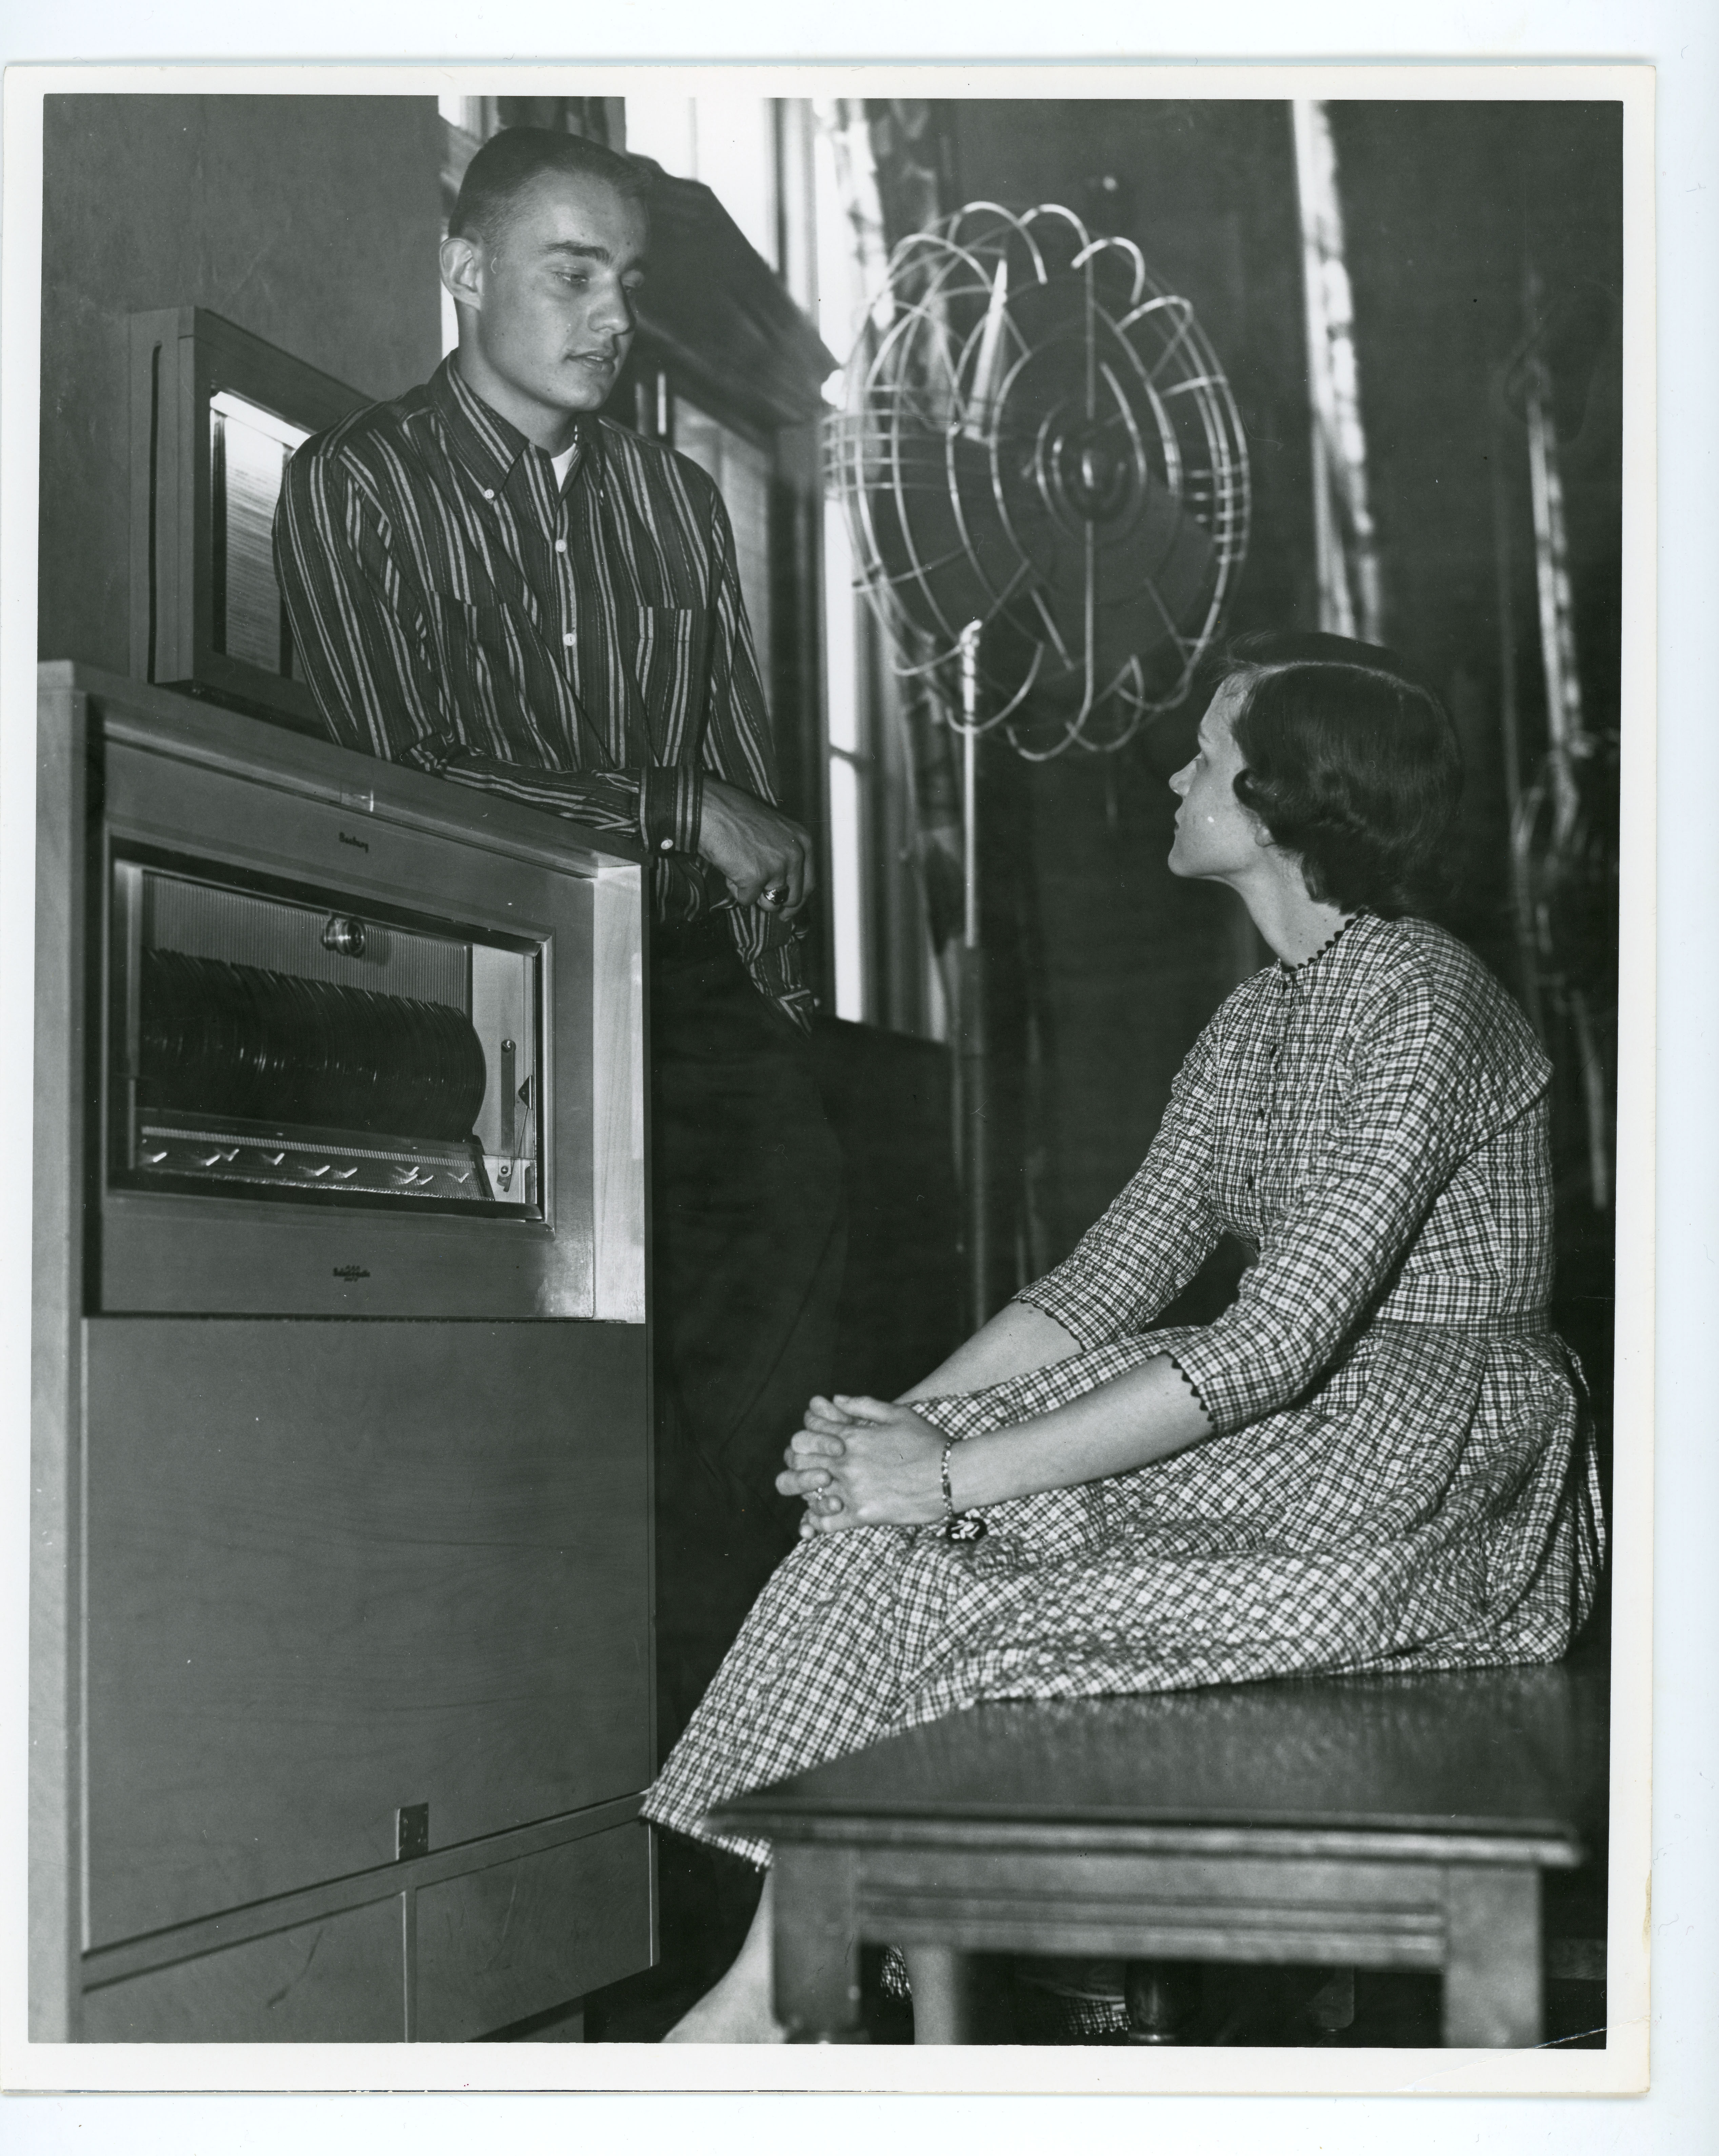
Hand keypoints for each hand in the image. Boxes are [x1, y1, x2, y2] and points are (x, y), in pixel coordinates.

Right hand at [697, 778, 813, 913]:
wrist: (712, 810)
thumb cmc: (736, 817)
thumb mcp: (774, 832)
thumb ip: (785, 855)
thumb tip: (785, 887)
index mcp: (802, 841)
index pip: (809, 883)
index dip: (798, 901)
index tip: (788, 911)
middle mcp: (795, 854)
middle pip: (793, 897)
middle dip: (776, 902)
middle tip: (760, 899)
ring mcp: (776, 866)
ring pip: (770, 902)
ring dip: (753, 894)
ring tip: (740, 870)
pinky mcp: (755, 878)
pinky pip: (747, 900)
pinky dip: (736, 890)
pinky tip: (730, 870)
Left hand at [776, 1396, 943, 1533]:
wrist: (952, 1476)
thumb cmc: (928, 1443)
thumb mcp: (898, 1414)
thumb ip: (863, 1406)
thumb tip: (834, 1400)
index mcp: (854, 1437)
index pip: (809, 1430)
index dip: (807, 1433)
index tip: (815, 1438)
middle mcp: (847, 1463)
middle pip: (799, 1460)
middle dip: (799, 1461)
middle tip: (810, 1465)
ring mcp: (853, 1490)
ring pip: (807, 1492)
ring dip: (807, 1490)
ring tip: (818, 1489)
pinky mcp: (863, 1515)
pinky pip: (826, 1521)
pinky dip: (817, 1520)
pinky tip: (822, 1515)